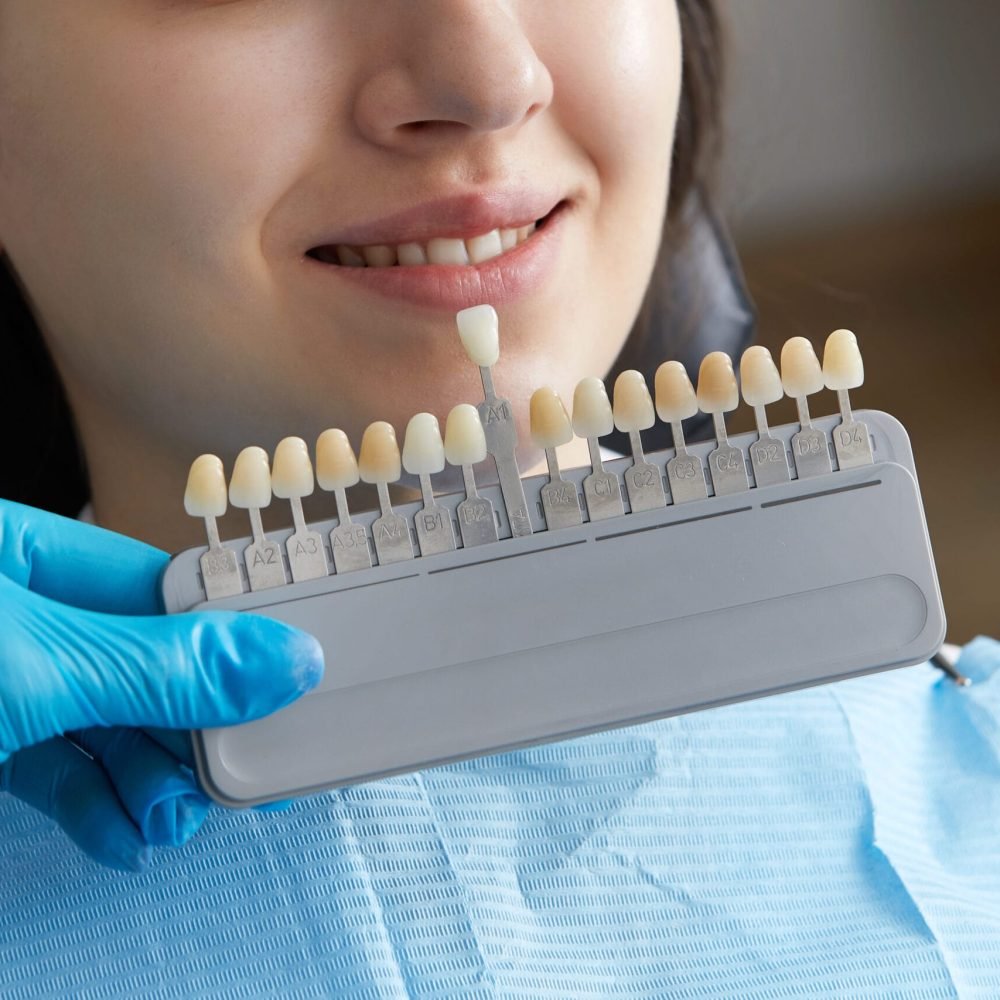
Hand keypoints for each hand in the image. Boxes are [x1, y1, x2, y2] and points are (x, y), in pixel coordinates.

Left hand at [0, 499, 322, 870]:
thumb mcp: (37, 666)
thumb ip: (163, 667)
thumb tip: (288, 660)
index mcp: (20, 550)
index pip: (157, 583)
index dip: (226, 632)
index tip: (286, 676)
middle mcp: (19, 611)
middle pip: (140, 661)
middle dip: (185, 726)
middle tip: (234, 766)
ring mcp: (3, 680)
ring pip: (103, 723)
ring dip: (146, 780)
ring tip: (171, 818)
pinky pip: (55, 771)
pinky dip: (94, 807)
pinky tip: (123, 835)